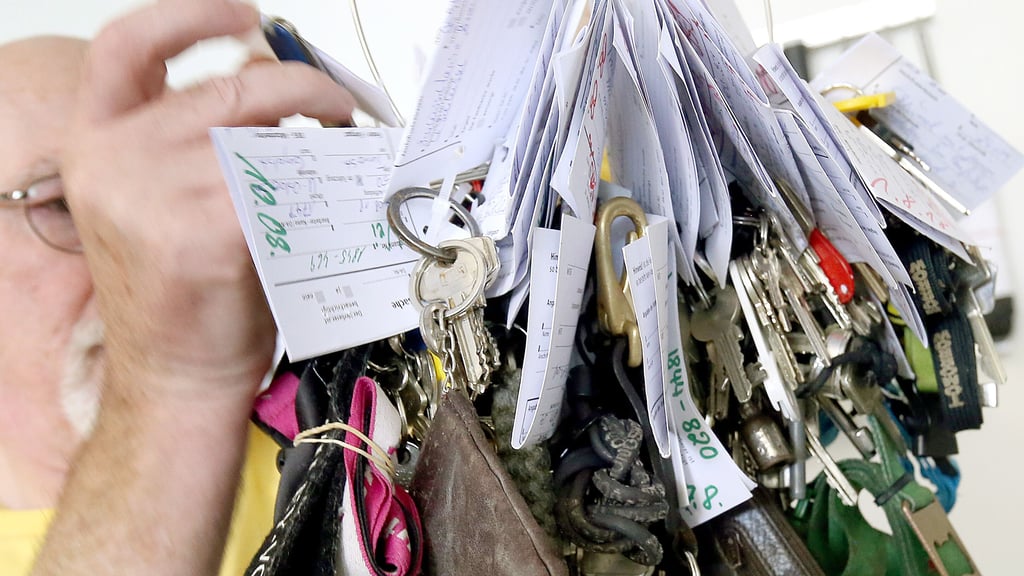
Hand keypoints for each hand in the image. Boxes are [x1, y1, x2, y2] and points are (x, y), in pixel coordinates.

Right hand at [64, 0, 355, 397]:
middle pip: (231, 85)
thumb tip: (277, 97)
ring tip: (342, 152)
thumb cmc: (178, 291)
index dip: (188, 16)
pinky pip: (284, 186)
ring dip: (321, 136)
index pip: (127, 43)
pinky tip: (333, 197)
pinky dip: (321, 185)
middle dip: (303, 87)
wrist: (172, 375)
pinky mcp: (208, 233)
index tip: (242, 15)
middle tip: (338, 104)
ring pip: (268, 134)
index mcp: (97, 140)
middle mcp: (117, 158)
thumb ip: (196, 142)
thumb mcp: (158, 199)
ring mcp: (158, 195)